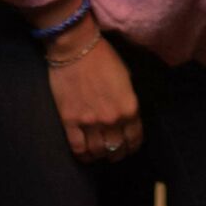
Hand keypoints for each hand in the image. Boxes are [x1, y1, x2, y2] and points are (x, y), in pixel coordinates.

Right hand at [45, 25, 143, 162]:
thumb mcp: (126, 77)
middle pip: (116, 149)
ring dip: (100, 156)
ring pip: (97, 152)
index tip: (130, 147)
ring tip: (100, 153)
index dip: (133, 146)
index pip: (135, 137)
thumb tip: (126, 116)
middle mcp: (111, 119)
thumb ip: (127, 100)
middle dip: (118, 154)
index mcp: (129, 106)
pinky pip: (78, 149)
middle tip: (115, 153)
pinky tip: (85, 154)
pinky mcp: (70, 122)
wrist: (77, 49)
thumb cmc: (104, 58)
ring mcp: (89, 123)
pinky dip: (83, 156)